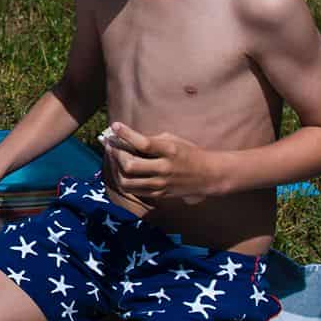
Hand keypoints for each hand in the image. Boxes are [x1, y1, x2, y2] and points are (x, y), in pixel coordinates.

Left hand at [102, 123, 223, 203]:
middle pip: (130, 165)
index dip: (126, 134)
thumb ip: (152, 140)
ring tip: (113, 157)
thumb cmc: (189, 153)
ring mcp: (161, 184)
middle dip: (116, 154)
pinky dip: (122, 179)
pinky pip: (132, 190)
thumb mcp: (174, 140)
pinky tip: (120, 170)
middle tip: (111, 144)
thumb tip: (126, 138)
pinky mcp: (159, 194)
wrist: (209, 175)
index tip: (115, 126)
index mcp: (170, 151)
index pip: (143, 143)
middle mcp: (164, 169)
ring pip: (127, 181)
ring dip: (115, 168)